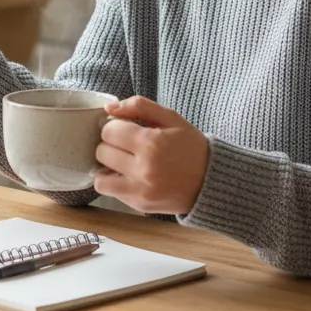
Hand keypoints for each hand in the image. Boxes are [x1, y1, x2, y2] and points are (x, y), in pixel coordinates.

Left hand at [92, 96, 208, 214]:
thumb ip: (139, 106)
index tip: (124, 128)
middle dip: (110, 144)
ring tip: (122, 161)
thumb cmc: (190, 146)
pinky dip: (114, 182)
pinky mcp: (139, 205)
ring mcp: (140, 191)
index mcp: (151, 143)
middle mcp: (143, 169)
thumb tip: (109, 107)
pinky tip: (127, 174)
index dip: (114, 126)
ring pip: (100, 178)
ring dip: (107, 166)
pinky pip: (110, 192)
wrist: (211, 182)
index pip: (109, 131)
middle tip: (125, 144)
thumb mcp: (170, 118)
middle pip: (102, 152)